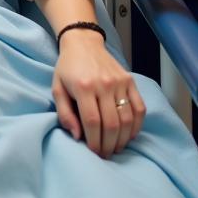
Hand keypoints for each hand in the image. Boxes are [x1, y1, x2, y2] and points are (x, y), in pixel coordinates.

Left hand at [53, 30, 145, 156]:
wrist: (83, 42)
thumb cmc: (68, 68)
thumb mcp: (57, 88)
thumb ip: (64, 113)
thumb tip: (77, 135)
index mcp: (84, 87)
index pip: (93, 122)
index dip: (94, 142)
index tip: (93, 152)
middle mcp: (104, 84)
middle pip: (112, 124)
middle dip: (108, 145)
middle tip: (105, 154)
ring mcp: (119, 82)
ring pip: (127, 119)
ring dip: (123, 139)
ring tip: (115, 147)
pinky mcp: (130, 80)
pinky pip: (139, 108)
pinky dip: (137, 125)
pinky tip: (129, 135)